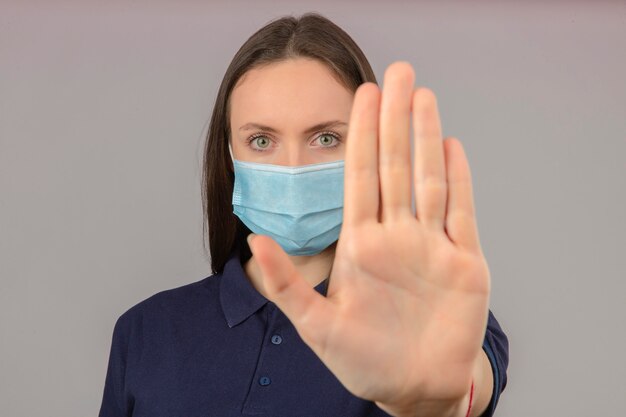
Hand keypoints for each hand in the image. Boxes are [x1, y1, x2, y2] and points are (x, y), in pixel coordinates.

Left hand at [248, 61, 490, 416]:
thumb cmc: (362, 361)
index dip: (361, 135)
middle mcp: (396, 236)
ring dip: (426, 137)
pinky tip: (451, 145)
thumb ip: (286, 283)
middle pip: (395, 166)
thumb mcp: (315, 326)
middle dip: (395, 119)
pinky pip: (461, 213)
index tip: (361, 94)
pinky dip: (458, 179)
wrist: (414, 388)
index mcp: (361, 245)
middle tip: (398, 72)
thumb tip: (253, 242)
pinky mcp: (465, 263)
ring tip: (422, 97)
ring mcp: (431, 246)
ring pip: (429, 179)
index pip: (360, 176)